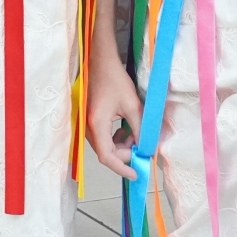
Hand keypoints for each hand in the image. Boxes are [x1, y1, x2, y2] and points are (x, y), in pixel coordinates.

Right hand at [84, 44, 145, 181]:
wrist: (100, 62)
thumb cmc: (115, 80)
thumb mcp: (132, 105)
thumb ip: (139, 128)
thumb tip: (147, 147)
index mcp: (97, 125)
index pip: (107, 156)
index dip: (122, 168)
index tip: (136, 174)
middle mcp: (89, 128)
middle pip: (106, 152)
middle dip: (125, 154)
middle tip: (142, 149)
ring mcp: (88, 124)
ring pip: (105, 145)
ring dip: (122, 146)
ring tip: (137, 135)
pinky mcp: (91, 120)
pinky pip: (103, 137)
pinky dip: (116, 138)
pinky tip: (127, 129)